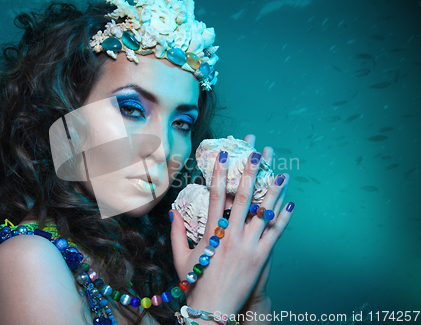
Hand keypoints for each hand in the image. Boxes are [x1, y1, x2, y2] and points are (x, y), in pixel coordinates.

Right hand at [169, 135, 293, 315]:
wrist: (212, 311)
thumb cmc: (195, 284)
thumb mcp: (180, 257)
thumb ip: (177, 233)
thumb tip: (172, 212)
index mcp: (211, 234)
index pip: (215, 196)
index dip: (219, 173)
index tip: (223, 155)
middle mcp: (232, 236)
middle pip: (242, 198)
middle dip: (250, 172)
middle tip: (256, 153)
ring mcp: (249, 246)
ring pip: (263, 213)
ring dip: (273, 191)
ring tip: (280, 172)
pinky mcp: (261, 257)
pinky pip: (275, 234)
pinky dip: (283, 218)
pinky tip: (289, 204)